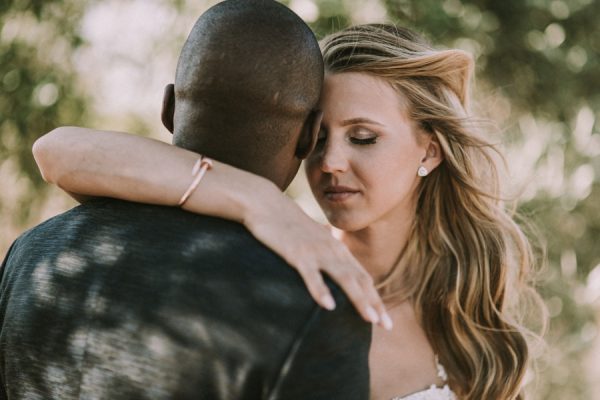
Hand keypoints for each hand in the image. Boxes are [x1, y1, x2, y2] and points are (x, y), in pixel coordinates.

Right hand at [245, 188, 391, 329]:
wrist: (264, 202)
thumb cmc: (285, 221)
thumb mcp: (311, 234)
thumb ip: (323, 245)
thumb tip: (330, 251)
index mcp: (336, 248)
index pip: (362, 276)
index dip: (376, 298)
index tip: (385, 321)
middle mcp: (331, 249)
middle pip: (359, 279)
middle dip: (375, 303)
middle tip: (387, 326)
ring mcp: (315, 251)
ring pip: (343, 278)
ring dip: (358, 299)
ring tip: (370, 319)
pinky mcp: (296, 253)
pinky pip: (311, 274)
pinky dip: (321, 290)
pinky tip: (329, 306)